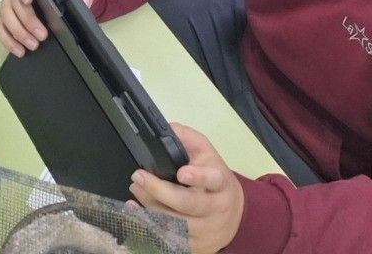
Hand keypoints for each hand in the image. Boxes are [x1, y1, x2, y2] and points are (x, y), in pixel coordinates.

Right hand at [0, 0, 96, 55]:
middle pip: (13, 1)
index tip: (28, 0)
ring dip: (17, 32)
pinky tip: (20, 51)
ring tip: (33, 45)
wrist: (65, 2)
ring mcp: (11, 5)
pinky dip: (7, 40)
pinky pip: (0, 28)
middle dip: (27, 20)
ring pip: (5, 16)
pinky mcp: (8, 20)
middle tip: (42, 35)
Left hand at [129, 126, 243, 253]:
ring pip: (176, 224)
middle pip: (188, 204)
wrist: (236, 214)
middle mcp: (215, 209)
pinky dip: (152, 227)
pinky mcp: (197, 246)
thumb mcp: (207, 154)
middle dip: (160, 191)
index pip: (212, 180)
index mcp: (220, 183)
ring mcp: (207, 230)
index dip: (198, 177)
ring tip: (135, 190)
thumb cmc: (216, 180)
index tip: (181, 173)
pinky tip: (138, 214)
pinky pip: (172, 240)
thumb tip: (167, 129)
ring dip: (151, 208)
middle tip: (138, 177)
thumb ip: (188, 139)